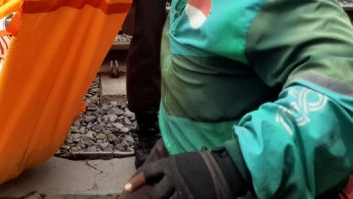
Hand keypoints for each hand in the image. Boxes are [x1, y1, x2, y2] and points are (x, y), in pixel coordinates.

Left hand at [124, 148, 245, 197]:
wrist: (226, 169)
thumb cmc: (205, 162)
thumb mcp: (184, 158)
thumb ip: (169, 166)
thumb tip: (157, 172)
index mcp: (170, 164)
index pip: (148, 172)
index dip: (136, 181)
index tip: (126, 188)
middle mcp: (173, 178)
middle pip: (156, 193)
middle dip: (155, 195)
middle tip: (155, 196)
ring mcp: (183, 191)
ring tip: (166, 198)